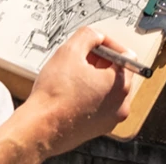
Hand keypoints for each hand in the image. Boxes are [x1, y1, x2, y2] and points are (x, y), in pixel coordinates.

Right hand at [23, 26, 136, 152]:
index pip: (126, 55)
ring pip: (109, 90)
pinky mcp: (98, 129)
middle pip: (119, 73)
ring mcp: (110, 120)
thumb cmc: (54, 96)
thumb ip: (88, 35)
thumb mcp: (70, 51)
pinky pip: (101, 106)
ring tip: (74, 76)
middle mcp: (121, 105)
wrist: (39, 128)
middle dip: (101, 62)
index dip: (107, 45)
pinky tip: (72, 93)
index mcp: (120, 85)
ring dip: (95, 79)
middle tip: (81, 59)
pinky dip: (90, 96)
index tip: (94, 45)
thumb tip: (95, 36)